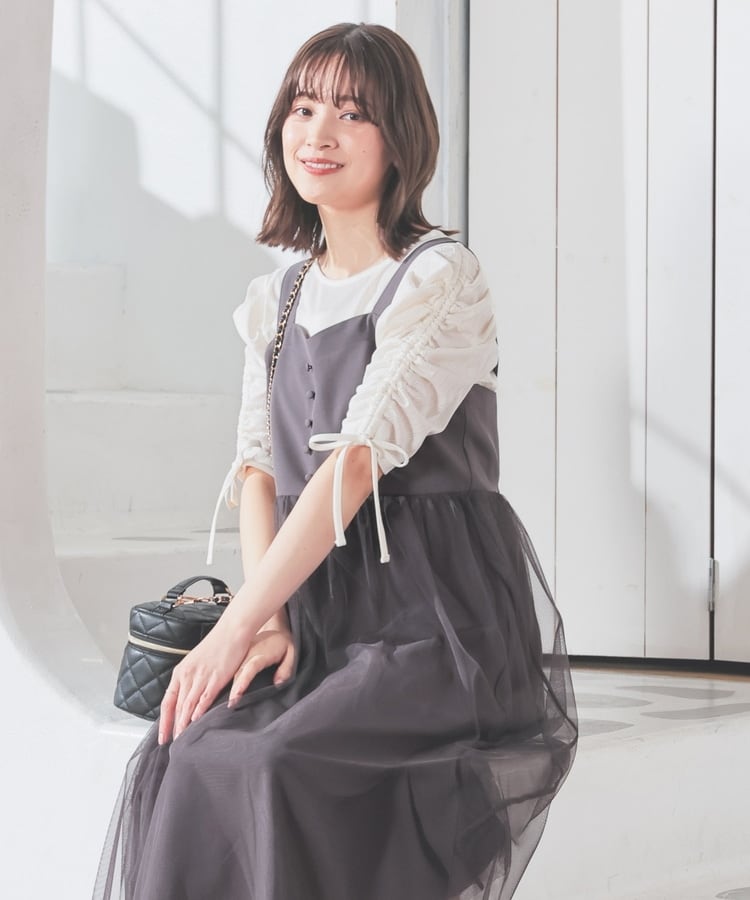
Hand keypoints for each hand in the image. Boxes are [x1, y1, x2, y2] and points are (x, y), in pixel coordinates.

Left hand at [158, 624, 250, 744]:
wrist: (232, 630)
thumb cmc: (218, 645)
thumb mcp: (198, 661)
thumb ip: (191, 678)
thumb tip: (188, 695)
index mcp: (181, 672)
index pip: (167, 701)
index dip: (164, 720)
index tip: (163, 736)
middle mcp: (187, 675)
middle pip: (176, 706)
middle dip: (173, 726)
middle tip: (172, 743)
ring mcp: (201, 676)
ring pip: (188, 704)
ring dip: (184, 723)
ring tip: (182, 739)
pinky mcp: (216, 677)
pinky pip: (204, 697)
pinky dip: (199, 711)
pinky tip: (196, 721)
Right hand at [228, 628, 295, 707]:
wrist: (275, 628)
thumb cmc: (283, 643)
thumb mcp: (291, 652)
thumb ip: (286, 668)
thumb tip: (278, 683)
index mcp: (261, 653)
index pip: (250, 668)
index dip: (243, 682)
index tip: (236, 695)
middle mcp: (248, 653)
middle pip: (238, 673)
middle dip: (233, 689)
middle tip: (230, 705)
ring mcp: (242, 654)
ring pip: (233, 672)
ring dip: (229, 686)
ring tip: (227, 703)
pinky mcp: (239, 656)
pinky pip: (232, 669)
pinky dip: (228, 680)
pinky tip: (226, 693)